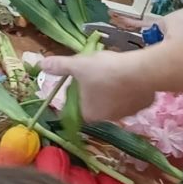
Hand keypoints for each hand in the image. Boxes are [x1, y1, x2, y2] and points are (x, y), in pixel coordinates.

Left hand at [39, 50, 153, 120]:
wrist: (140, 71)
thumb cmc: (103, 71)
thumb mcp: (78, 65)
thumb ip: (59, 66)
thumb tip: (39, 65)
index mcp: (89, 113)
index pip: (77, 108)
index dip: (75, 94)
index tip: (78, 80)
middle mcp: (108, 118)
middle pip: (96, 104)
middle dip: (94, 90)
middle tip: (94, 72)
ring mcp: (127, 114)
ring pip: (115, 101)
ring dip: (111, 90)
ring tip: (111, 71)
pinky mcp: (143, 106)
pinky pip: (132, 97)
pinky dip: (128, 88)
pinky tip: (128, 75)